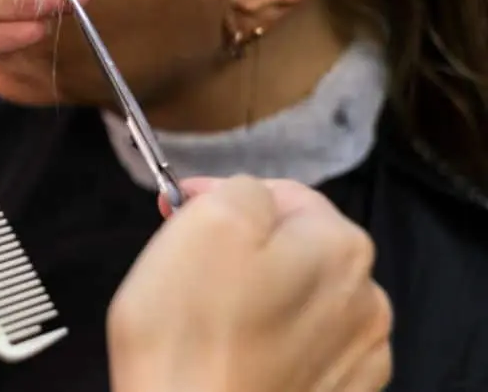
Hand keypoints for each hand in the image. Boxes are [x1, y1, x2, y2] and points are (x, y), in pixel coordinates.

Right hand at [108, 177, 392, 391]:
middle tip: (186, 265)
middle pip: (295, 245)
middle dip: (243, 245)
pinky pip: (304, 347)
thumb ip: (240, 188)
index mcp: (339, 245)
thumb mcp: (206, 223)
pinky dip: (273, 341)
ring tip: (208, 314)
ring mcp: (358, 356)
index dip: (221, 196)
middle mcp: (367, 298)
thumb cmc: (191, 333)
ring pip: (300, 297)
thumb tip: (247, 197)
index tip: (177, 213)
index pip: (280, 192)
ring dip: (260, 293)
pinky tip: (237, 352)